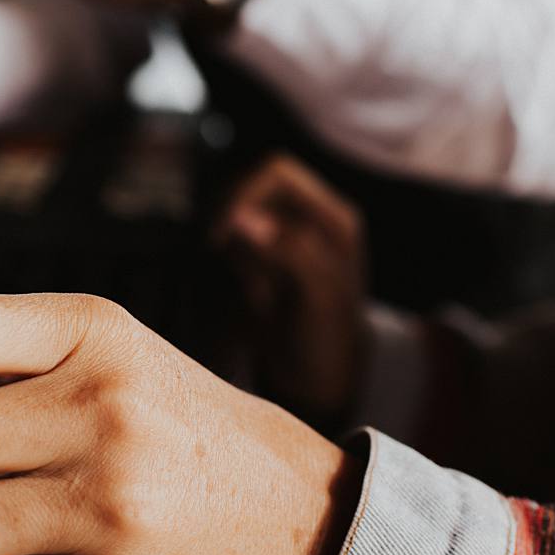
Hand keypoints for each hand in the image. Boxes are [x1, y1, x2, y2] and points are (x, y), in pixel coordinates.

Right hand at [215, 155, 367, 422]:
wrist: (319, 382)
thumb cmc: (326, 341)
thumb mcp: (316, 296)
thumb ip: (286, 250)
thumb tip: (242, 217)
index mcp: (332, 218)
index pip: (276, 172)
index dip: (243, 191)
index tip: (223, 230)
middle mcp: (309, 218)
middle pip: (251, 183)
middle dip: (230, 215)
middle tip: (224, 255)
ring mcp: (285, 235)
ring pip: (238, 208)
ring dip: (230, 239)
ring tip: (248, 281)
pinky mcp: (265, 255)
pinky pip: (234, 238)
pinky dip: (230, 256)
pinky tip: (249, 288)